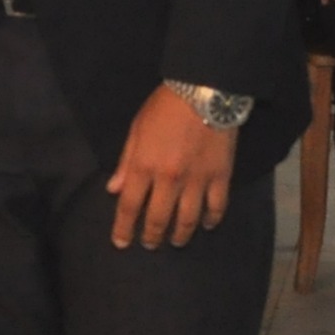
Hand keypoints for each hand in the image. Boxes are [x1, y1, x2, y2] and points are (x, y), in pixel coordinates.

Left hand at [106, 87, 238, 250]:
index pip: (129, 206)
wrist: (204, 89)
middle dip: (151, 237)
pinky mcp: (221, 175)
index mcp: (144, 165)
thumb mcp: (136, 129)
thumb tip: (113, 189)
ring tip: (176, 241)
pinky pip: (217, 206)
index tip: (120, 243)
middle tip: (149, 244)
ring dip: (180, 235)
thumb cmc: (165, 107)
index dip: (123, 228)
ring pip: (187, 219)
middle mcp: (169, 178)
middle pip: (158, 218)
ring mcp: (197, 179)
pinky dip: (211, 219)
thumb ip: (125, 161)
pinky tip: (206, 224)